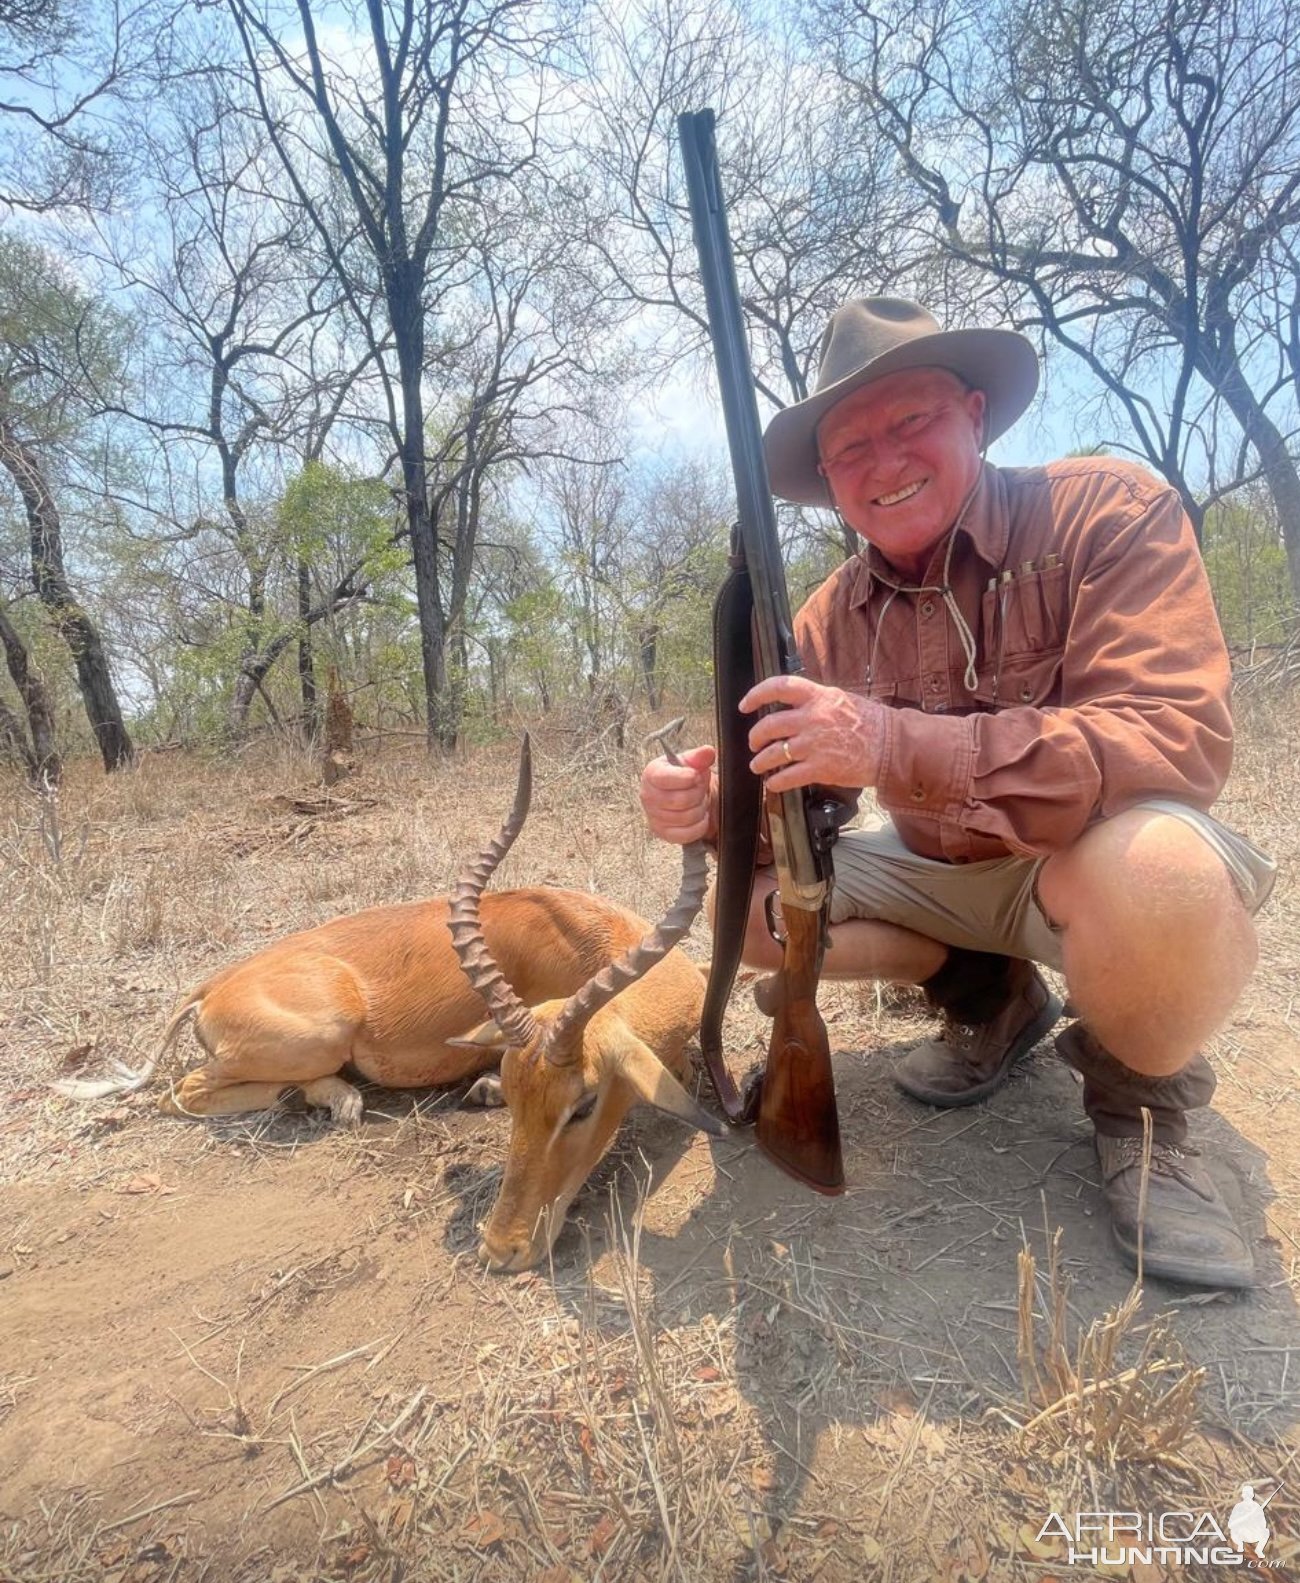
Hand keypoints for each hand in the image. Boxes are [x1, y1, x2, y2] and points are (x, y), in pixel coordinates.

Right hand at [639, 744, 716, 844]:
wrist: (684, 795)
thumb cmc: (685, 778)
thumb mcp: (692, 763)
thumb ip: (699, 757)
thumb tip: (707, 752)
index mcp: (652, 774)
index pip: (664, 778)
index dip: (686, 778)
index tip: (696, 775)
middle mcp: (648, 796)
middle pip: (680, 800)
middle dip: (697, 794)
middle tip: (699, 788)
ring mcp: (654, 817)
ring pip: (686, 817)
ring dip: (700, 809)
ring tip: (698, 801)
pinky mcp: (663, 833)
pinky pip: (687, 833)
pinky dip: (699, 826)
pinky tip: (699, 816)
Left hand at [741, 674, 883, 793]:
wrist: (892, 746)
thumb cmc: (872, 723)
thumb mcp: (842, 700)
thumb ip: (817, 701)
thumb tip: (795, 705)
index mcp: (818, 697)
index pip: (779, 687)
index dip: (756, 694)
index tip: (745, 704)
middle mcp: (812, 718)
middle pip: (769, 725)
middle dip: (755, 737)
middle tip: (754, 743)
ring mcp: (814, 744)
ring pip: (773, 754)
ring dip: (760, 762)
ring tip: (757, 766)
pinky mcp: (820, 768)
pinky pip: (787, 777)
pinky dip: (775, 783)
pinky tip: (773, 784)